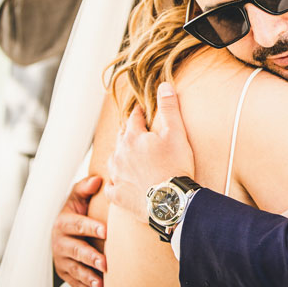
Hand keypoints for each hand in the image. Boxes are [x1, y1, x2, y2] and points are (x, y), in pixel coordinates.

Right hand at [52, 175, 106, 286]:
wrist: (61, 231)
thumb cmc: (74, 212)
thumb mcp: (76, 198)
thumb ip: (84, 188)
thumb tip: (98, 179)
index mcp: (63, 222)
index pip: (78, 225)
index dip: (91, 227)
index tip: (106, 231)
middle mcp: (60, 242)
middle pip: (76, 250)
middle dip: (91, 257)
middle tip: (105, 263)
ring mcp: (62, 259)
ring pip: (75, 269)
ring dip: (89, 277)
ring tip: (101, 283)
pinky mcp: (65, 273)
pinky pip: (76, 282)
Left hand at [105, 82, 194, 221]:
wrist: (171, 202)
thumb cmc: (175, 166)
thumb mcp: (176, 133)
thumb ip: (169, 108)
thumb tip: (163, 85)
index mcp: (133, 138)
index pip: (134, 118)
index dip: (139, 113)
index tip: (142, 110)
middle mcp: (120, 155)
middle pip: (121, 138)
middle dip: (129, 133)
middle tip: (137, 132)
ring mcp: (117, 176)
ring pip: (113, 160)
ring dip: (120, 156)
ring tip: (128, 156)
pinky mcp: (117, 196)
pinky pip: (111, 186)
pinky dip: (115, 182)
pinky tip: (120, 183)